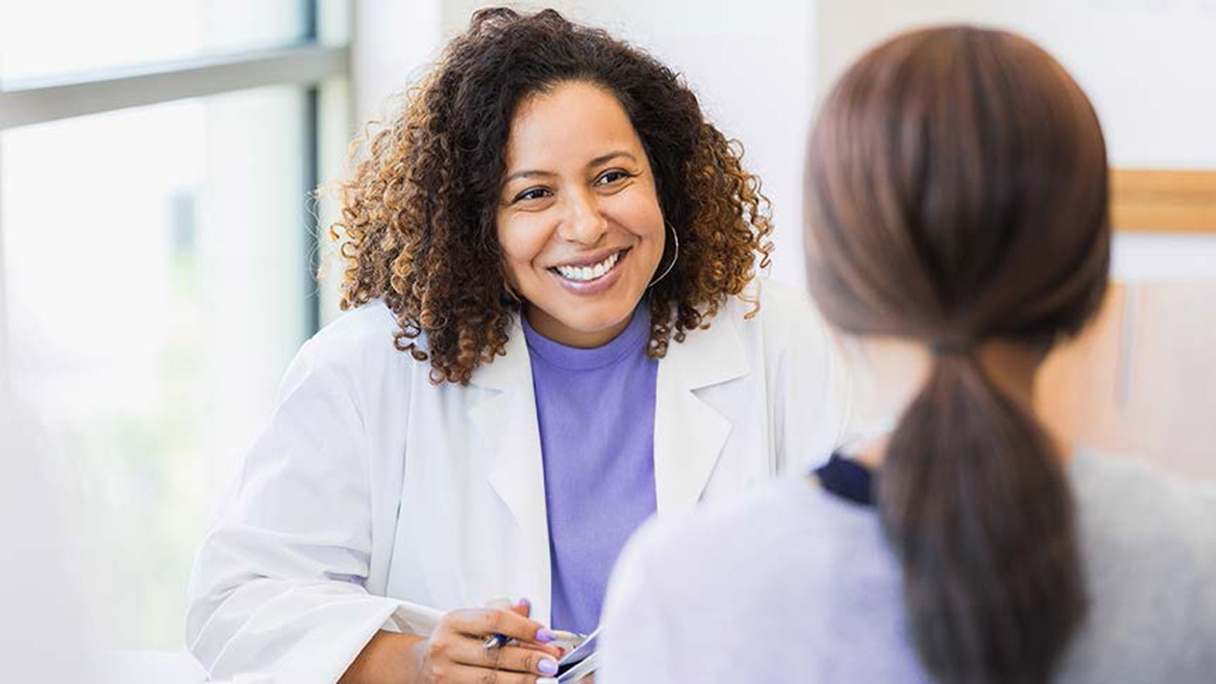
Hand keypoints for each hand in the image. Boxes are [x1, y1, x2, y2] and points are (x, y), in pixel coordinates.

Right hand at [413, 600, 564, 682]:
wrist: (422, 665)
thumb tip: (528, 608)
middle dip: (528, 658)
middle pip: (494, 654)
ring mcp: (444, 675)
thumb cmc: (455, 640)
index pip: (493, 620)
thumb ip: (502, 614)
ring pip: (490, 679)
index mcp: (453, 621)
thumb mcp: (472, 620)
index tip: (547, 634)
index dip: (524, 627)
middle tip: (552, 661)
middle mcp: (445, 647)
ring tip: (546, 678)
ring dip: (522, 679)